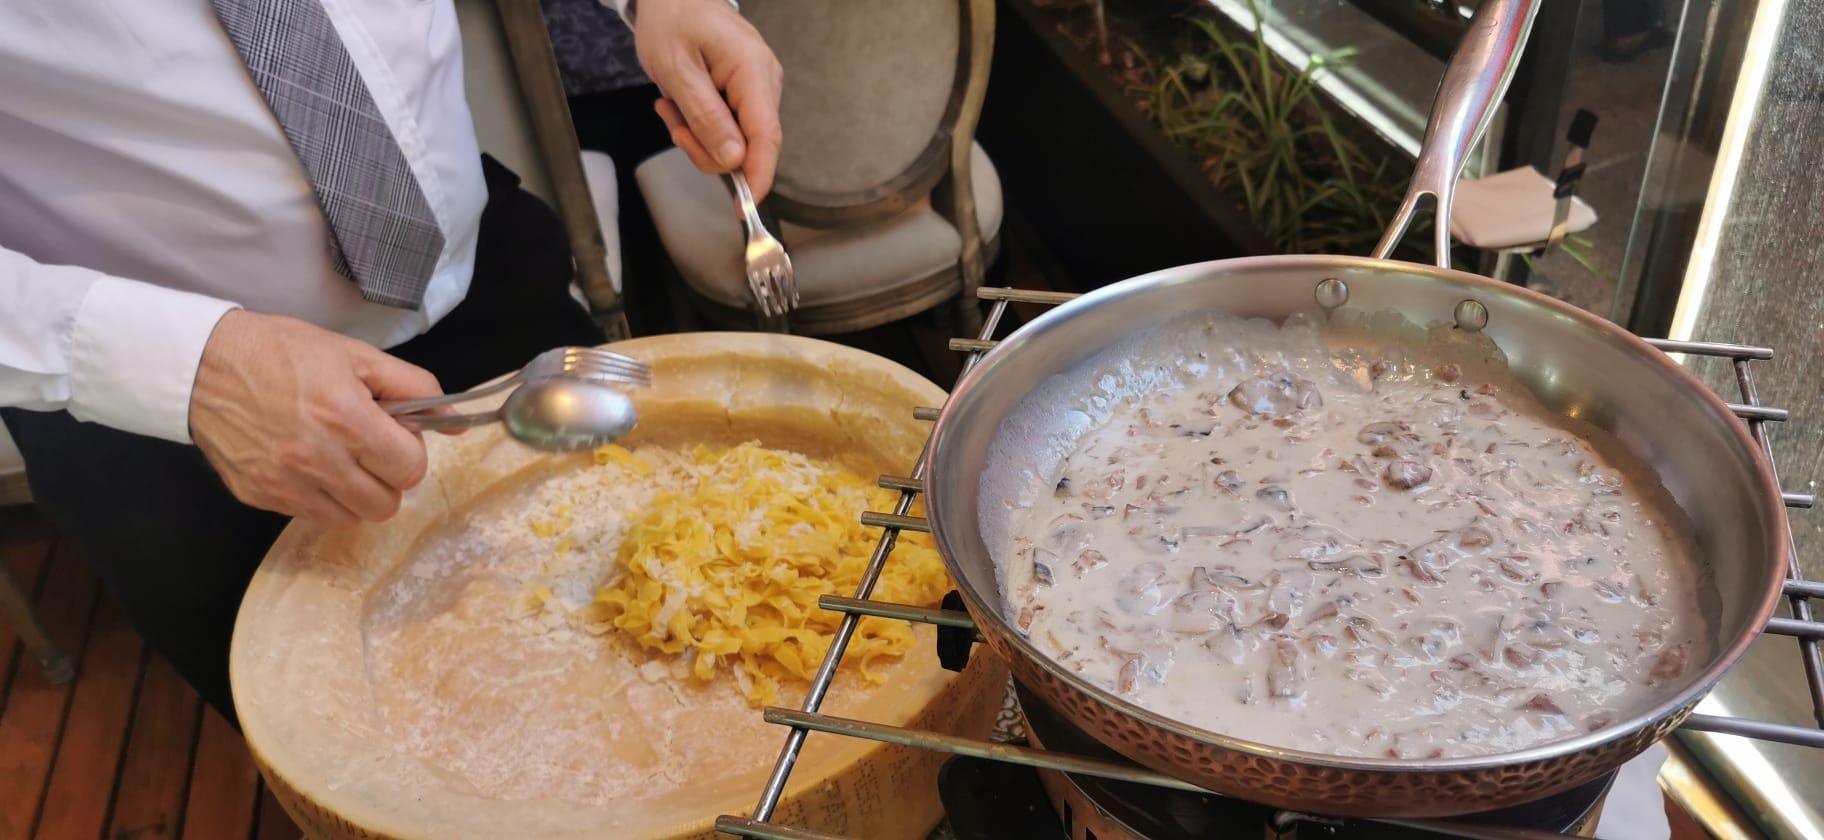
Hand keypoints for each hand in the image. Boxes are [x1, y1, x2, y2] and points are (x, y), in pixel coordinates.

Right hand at [189, 310, 444, 527]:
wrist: (201, 365)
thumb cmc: (280, 352)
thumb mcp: (354, 354)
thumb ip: (413, 387)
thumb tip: (455, 421)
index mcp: (346, 418)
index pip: (409, 469)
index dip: (409, 451)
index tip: (393, 434)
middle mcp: (316, 458)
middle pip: (386, 503)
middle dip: (387, 477)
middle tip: (369, 449)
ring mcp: (285, 483)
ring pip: (352, 519)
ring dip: (357, 494)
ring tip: (341, 459)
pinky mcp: (260, 496)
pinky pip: (312, 515)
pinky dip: (321, 498)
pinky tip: (309, 466)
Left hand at [632, 0, 783, 197]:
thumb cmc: (673, 20)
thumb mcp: (677, 70)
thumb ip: (706, 117)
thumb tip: (734, 160)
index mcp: (752, 71)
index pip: (766, 136)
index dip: (757, 176)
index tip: (745, 208)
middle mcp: (765, 82)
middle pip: (749, 145)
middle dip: (707, 148)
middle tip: (672, 125)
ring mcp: (758, 88)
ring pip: (736, 141)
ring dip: (698, 135)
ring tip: (671, 106)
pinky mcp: (747, 93)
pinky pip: (730, 127)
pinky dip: (702, 125)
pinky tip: (681, 103)